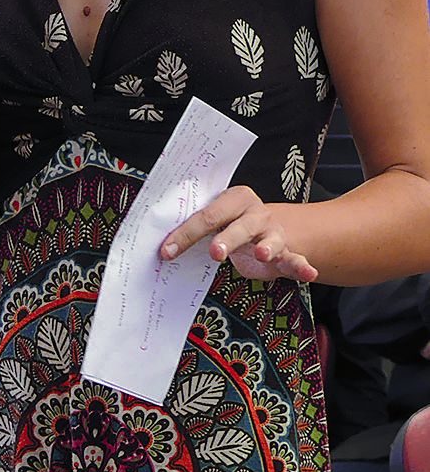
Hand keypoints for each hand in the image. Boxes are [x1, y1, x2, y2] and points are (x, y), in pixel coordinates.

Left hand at [160, 185, 318, 281]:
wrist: (267, 230)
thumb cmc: (231, 225)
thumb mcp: (215, 222)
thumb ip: (196, 229)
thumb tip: (162, 245)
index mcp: (233, 199)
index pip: (207, 215)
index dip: (186, 234)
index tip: (167, 250)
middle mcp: (255, 213)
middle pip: (239, 227)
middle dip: (226, 240)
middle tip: (215, 252)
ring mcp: (273, 232)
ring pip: (269, 240)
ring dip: (266, 247)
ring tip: (262, 253)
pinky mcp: (287, 252)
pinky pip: (295, 259)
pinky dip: (301, 266)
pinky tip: (308, 272)